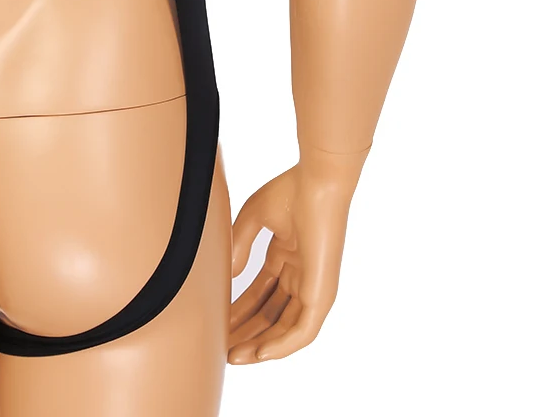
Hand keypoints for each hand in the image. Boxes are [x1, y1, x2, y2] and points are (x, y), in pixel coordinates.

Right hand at [228, 148, 365, 363]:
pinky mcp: (322, 294)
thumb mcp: (253, 218)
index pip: (261, 293)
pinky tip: (260, 353)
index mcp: (288, 258)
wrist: (317, 182)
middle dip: (246, 332)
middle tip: (222, 346)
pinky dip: (281, 346)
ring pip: (285, 329)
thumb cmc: (290, 191)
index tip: (218, 321)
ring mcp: (313, 288)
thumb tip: (229, 275)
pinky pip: (302, 331)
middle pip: (271, 314)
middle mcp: (302, 276)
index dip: (239, 309)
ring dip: (260, 345)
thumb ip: (240, 247)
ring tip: (234, 356)